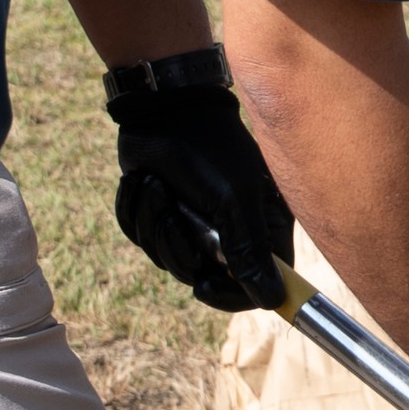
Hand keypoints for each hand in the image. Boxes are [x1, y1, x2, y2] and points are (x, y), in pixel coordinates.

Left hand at [105, 60, 293, 309]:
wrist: (164, 110)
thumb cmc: (209, 150)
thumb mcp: (234, 201)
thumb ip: (250, 251)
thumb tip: (273, 300)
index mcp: (261, 229)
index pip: (257, 286)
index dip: (231, 295)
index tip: (205, 285)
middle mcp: (230, 233)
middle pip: (203, 276)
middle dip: (178, 247)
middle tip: (173, 216)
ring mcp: (193, 225)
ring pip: (165, 257)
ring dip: (152, 223)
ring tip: (156, 186)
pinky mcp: (159, 214)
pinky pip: (140, 236)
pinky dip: (135, 211)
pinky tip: (143, 182)